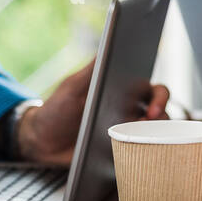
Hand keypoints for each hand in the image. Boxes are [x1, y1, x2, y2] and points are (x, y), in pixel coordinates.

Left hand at [16, 60, 170, 165]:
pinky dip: (137, 157)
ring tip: (138, 140)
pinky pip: (134, 157)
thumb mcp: (72, 87)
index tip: (153, 107)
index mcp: (123, 94)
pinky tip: (129, 157)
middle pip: (159, 116)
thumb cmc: (56, 110)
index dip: (160, 97)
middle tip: (149, 125)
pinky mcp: (116, 155)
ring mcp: (123, 136)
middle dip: (161, 120)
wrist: (40, 142)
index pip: (153, 91)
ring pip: (151, 138)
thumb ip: (92, 70)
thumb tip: (110, 44)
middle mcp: (128, 114)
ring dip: (151, 139)